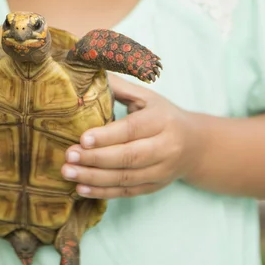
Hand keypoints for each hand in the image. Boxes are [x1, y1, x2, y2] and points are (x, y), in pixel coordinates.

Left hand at [61, 75, 199, 198]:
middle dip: (96, 158)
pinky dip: (103, 192)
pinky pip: (127, 192)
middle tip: (68, 156)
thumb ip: (119, 87)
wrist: (196, 146)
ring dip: (94, 178)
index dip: (107, 136)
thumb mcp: (146, 97)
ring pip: (126, 177)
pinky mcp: (155, 187)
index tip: (81, 138)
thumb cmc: (163, 115)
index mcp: (162, 120)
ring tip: (68, 172)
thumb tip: (88, 72)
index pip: (132, 129)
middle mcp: (166, 147)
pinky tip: (81, 188)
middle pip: (129, 156)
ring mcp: (162, 170)